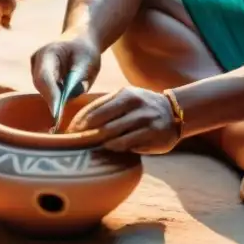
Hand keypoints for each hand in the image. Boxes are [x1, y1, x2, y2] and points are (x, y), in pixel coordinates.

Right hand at [30, 36, 100, 115]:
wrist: (80, 40)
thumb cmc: (85, 50)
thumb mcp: (88, 61)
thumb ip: (79, 78)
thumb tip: (70, 96)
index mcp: (48, 52)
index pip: (45, 77)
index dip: (50, 96)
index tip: (57, 114)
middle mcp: (37, 60)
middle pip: (41, 86)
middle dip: (54, 101)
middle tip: (64, 121)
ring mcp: (35, 68)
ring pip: (44, 91)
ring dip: (57, 99)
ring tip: (73, 97)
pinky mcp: (39, 77)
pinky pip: (47, 92)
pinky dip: (57, 97)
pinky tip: (69, 95)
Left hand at [66, 87, 180, 154]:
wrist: (175, 112)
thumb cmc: (141, 107)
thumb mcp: (125, 98)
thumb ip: (106, 107)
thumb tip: (78, 122)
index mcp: (124, 94)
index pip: (95, 109)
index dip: (79, 122)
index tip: (68, 132)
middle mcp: (135, 104)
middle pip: (101, 122)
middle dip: (85, 134)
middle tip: (73, 143)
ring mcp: (145, 119)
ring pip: (113, 134)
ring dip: (98, 142)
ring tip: (86, 148)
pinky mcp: (153, 134)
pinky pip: (128, 143)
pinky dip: (115, 147)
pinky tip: (108, 149)